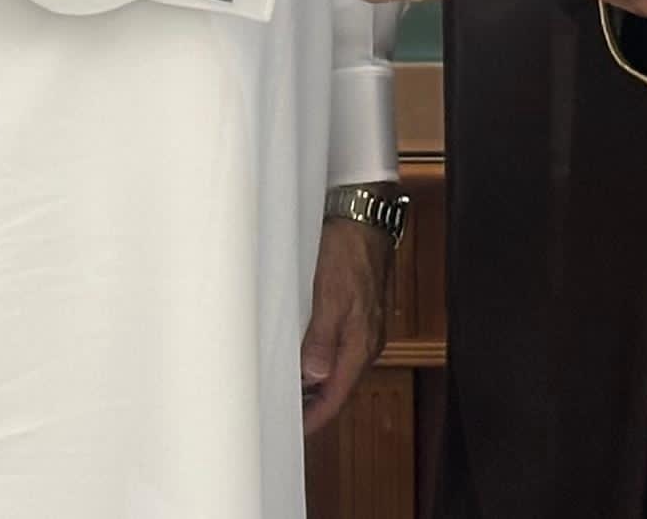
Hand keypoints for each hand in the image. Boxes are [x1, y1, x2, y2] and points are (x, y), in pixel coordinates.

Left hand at [299, 219, 384, 434]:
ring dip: (312, 384)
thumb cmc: (348, 250)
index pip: (336, 397)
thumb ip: (321, 339)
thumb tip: (313, 377)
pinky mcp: (357, 313)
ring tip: (285, 392)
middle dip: (311, 405)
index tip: (292, 431)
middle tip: (280, 415)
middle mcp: (365, 342)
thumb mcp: (329, 296)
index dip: (313, 418)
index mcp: (361, 344)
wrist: (364, 216)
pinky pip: (336, 350)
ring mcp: (362, 328)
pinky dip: (317, 361)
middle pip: (337, 388)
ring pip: (336, 370)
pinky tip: (300, 357)